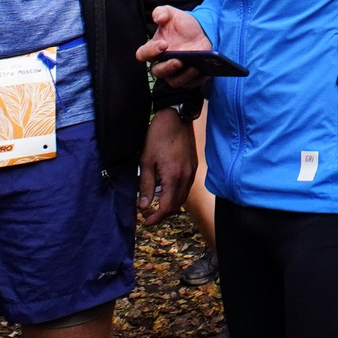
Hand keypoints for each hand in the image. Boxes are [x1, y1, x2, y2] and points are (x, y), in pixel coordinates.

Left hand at [136, 106, 195, 226]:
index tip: (145, 221)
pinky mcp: (193, 166)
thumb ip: (146, 185)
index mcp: (174, 176)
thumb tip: (144, 205)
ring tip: (155, 205)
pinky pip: (186, 187)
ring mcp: (192, 171)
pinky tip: (165, 190)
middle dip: (163, 213)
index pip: (167, 206)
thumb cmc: (158, 136)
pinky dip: (176, 194)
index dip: (156, 217)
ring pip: (182, 197)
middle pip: (177, 205)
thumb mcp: (146, 160)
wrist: (176, 117)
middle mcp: (186, 177)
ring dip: (170, 204)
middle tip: (148, 215)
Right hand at [138, 6, 212, 89]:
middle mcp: (162, 63)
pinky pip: (190, 84)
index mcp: (153, 49)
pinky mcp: (188, 78)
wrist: (201, 31)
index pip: (143, 54)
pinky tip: (202, 72)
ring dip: (183, 76)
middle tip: (178, 61)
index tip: (163, 44)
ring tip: (193, 67)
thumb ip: (162, 12)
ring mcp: (175, 72)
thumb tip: (158, 18)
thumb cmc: (182, 25)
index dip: (150, 52)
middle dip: (167, 68)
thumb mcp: (172, 14)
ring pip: (174, 82)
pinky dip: (196, 80)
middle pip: (158, 72)